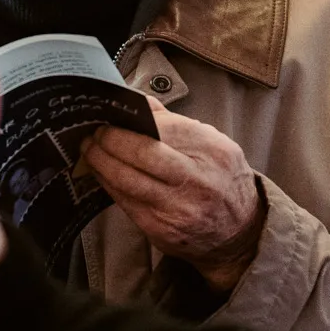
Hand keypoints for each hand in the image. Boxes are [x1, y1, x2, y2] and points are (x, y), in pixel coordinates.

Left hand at [83, 98, 265, 292]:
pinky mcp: (161, 228)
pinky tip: (101, 172)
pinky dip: (108, 184)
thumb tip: (136, 101)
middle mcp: (197, 179)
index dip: (130, 120)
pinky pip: (125, 201)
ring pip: (127, 180)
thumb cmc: (220, 178)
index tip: (112, 114)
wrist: (239, 230)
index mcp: (211, 150)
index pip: (162, 127)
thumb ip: (173, 122)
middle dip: (110, 139)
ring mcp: (178, 207)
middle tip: (95, 132)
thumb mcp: (211, 143)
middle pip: (141, 153)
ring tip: (91, 149)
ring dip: (101, 162)